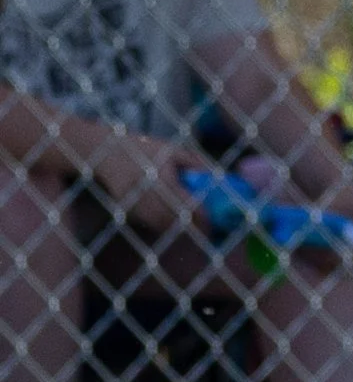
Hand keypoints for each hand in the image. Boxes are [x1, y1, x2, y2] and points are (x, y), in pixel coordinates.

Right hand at [76, 124, 212, 235]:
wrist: (107, 153)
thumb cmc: (144, 149)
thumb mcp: (172, 150)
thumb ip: (194, 163)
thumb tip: (215, 176)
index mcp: (161, 179)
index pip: (185, 206)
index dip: (199, 219)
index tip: (211, 225)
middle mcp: (146, 194)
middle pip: (172, 221)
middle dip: (189, 229)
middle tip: (204, 231)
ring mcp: (133, 204)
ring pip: (159, 225)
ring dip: (175, 230)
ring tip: (190, 229)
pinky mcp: (126, 210)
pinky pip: (146, 223)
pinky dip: (160, 226)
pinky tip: (170, 222)